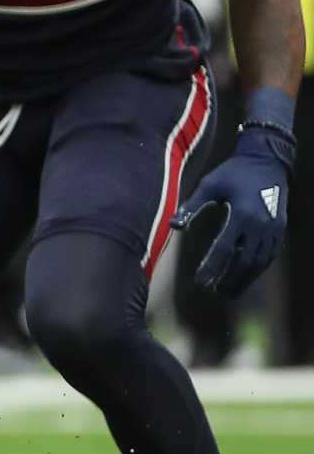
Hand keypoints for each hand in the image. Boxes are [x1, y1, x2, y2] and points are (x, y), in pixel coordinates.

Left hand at [174, 118, 294, 295]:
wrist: (267, 161)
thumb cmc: (233, 172)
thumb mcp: (209, 185)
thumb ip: (191, 206)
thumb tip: (174, 226)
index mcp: (242, 214)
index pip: (224, 248)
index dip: (212, 267)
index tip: (201, 281)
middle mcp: (261, 224)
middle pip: (245, 261)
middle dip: (230, 279)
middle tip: (215, 292)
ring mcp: (274, 228)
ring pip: (260, 261)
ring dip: (245, 278)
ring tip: (229, 290)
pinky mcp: (281, 228)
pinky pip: (270, 254)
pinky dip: (257, 267)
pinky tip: (246, 275)